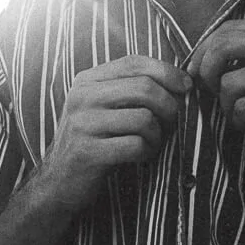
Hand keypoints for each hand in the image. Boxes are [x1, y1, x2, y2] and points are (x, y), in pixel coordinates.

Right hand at [37, 55, 191, 212]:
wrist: (59, 181)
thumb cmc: (93, 141)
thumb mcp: (104, 107)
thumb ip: (130, 89)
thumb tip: (181, 82)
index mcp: (87, 81)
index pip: (134, 63)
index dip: (167, 72)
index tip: (186, 87)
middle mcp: (82, 97)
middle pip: (144, 88)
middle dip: (169, 106)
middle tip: (171, 123)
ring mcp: (83, 124)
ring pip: (144, 118)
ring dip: (158, 134)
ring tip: (151, 143)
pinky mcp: (89, 152)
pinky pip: (136, 145)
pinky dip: (147, 152)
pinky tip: (141, 156)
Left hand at [189, 20, 244, 153]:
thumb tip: (209, 57)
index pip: (227, 28)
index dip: (204, 50)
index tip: (198, 71)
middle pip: (222, 47)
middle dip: (205, 72)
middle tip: (210, 92)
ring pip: (229, 83)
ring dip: (225, 105)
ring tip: (237, 114)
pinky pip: (244, 107)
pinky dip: (238, 120)